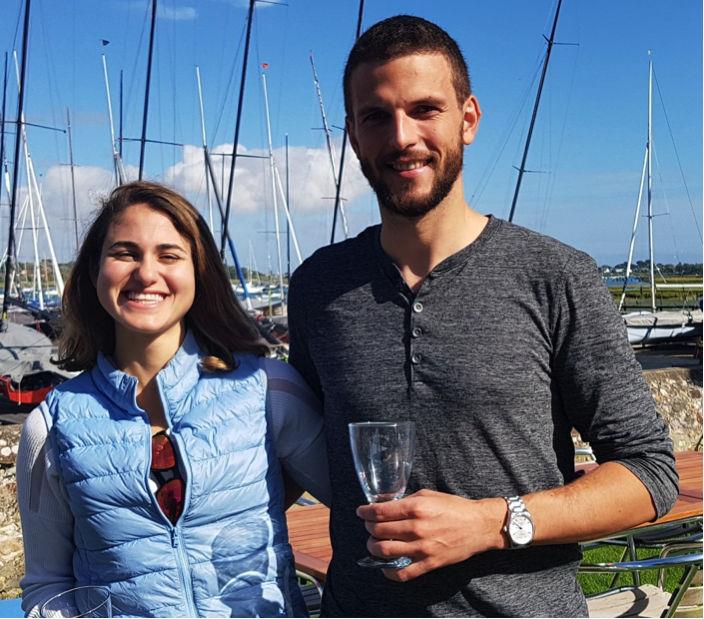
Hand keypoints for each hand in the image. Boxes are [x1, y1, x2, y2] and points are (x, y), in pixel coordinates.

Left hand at [356, 489, 506, 580]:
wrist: (478, 525)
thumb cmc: (453, 507)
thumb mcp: (428, 495)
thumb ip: (406, 500)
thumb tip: (385, 505)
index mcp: (416, 508)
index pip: (379, 512)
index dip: (365, 512)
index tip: (360, 512)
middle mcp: (416, 528)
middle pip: (379, 531)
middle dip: (369, 528)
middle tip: (370, 526)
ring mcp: (422, 548)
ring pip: (385, 552)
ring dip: (374, 548)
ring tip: (375, 543)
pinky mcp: (429, 564)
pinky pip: (402, 573)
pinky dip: (389, 572)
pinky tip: (385, 566)